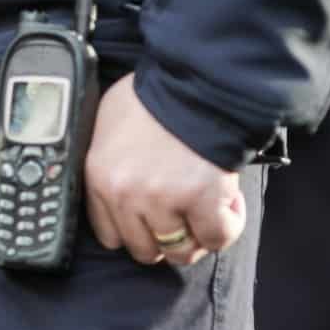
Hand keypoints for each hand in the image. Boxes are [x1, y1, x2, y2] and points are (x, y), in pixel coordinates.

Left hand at [84, 73, 245, 267]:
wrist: (198, 79)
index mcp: (100, 178)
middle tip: (185, 218)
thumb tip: (123, 176)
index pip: (109, 235)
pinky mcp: (201, 199)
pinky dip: (227, 228)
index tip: (154, 219)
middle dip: (167, 238)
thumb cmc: (157, 94)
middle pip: (143, 249)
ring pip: (179, 250)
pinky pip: (215, 238)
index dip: (137, 230)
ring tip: (209, 211)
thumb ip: (111, 159)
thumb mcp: (111, 122)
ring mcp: (162, 200)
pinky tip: (229, 205)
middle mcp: (125, 195)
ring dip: (197, 237)